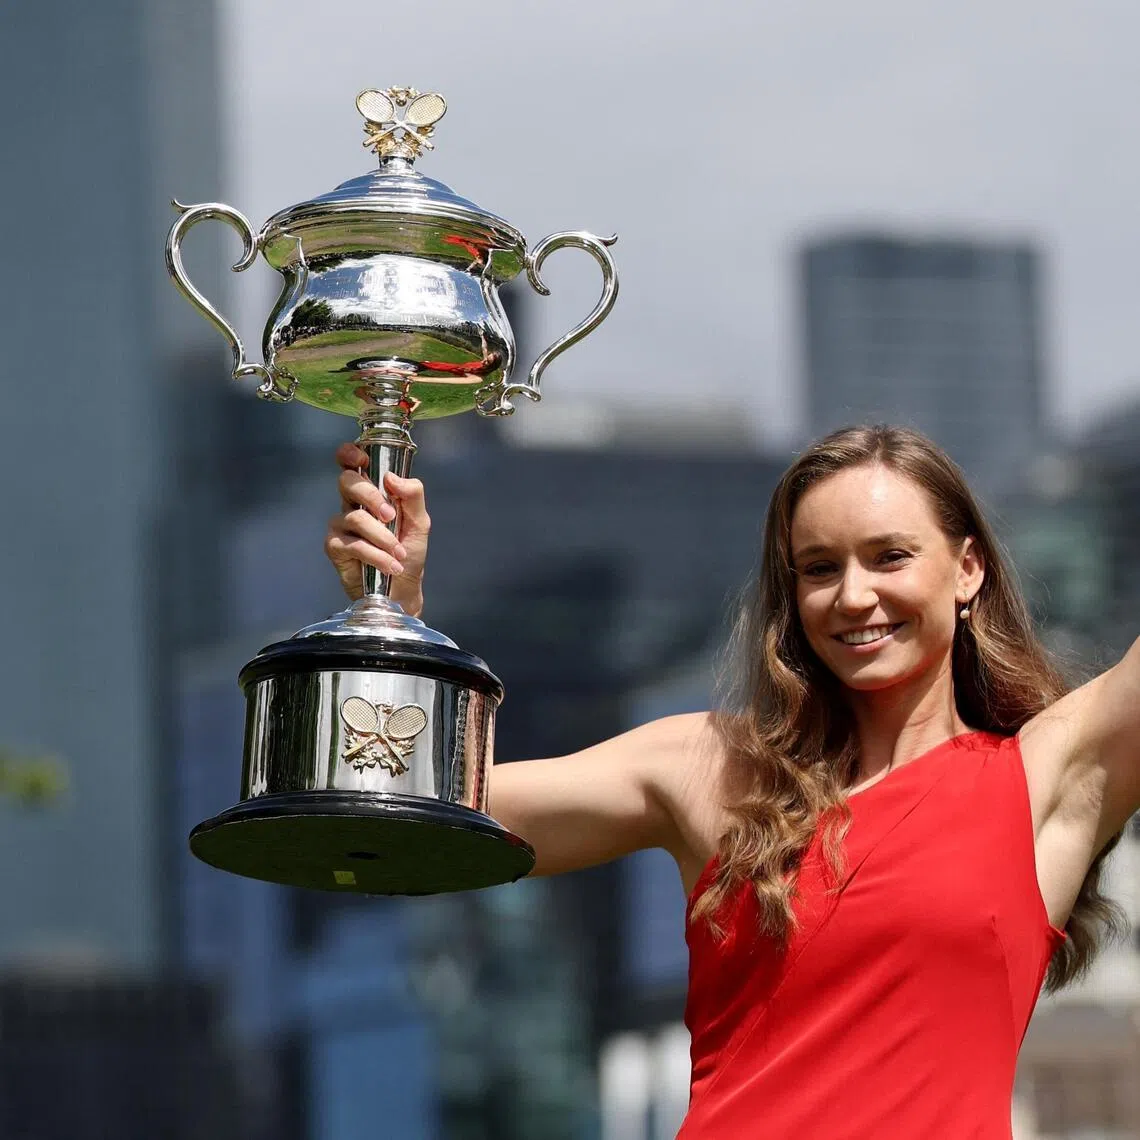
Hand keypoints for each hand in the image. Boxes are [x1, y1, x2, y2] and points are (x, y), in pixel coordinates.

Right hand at [324, 443, 430, 618]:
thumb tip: (392, 478)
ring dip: (382, 537)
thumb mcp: (420, 522)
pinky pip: (353, 544)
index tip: (361, 459)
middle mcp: (351, 503)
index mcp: (371, 491)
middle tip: (390, 516)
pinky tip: (390, 565)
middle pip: (347, 481)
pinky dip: (375, 555)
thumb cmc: (408, 551)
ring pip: (355, 517)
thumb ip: (412, 495)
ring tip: (399, 553)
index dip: (350, 454)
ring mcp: (340, 524)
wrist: (403, 586)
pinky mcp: (334, 546)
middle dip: (371, 495)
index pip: (350, 463)